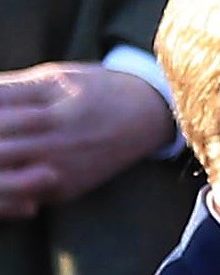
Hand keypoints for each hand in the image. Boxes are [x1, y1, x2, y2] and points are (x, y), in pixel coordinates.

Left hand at [0, 63, 174, 220]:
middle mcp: (56, 139)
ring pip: (4, 177)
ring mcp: (61, 168)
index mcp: (51, 105)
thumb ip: (10, 87)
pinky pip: (22, 197)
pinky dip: (1, 196)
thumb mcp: (57, 76)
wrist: (150, 116)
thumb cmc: (98, 90)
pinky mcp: (65, 189)